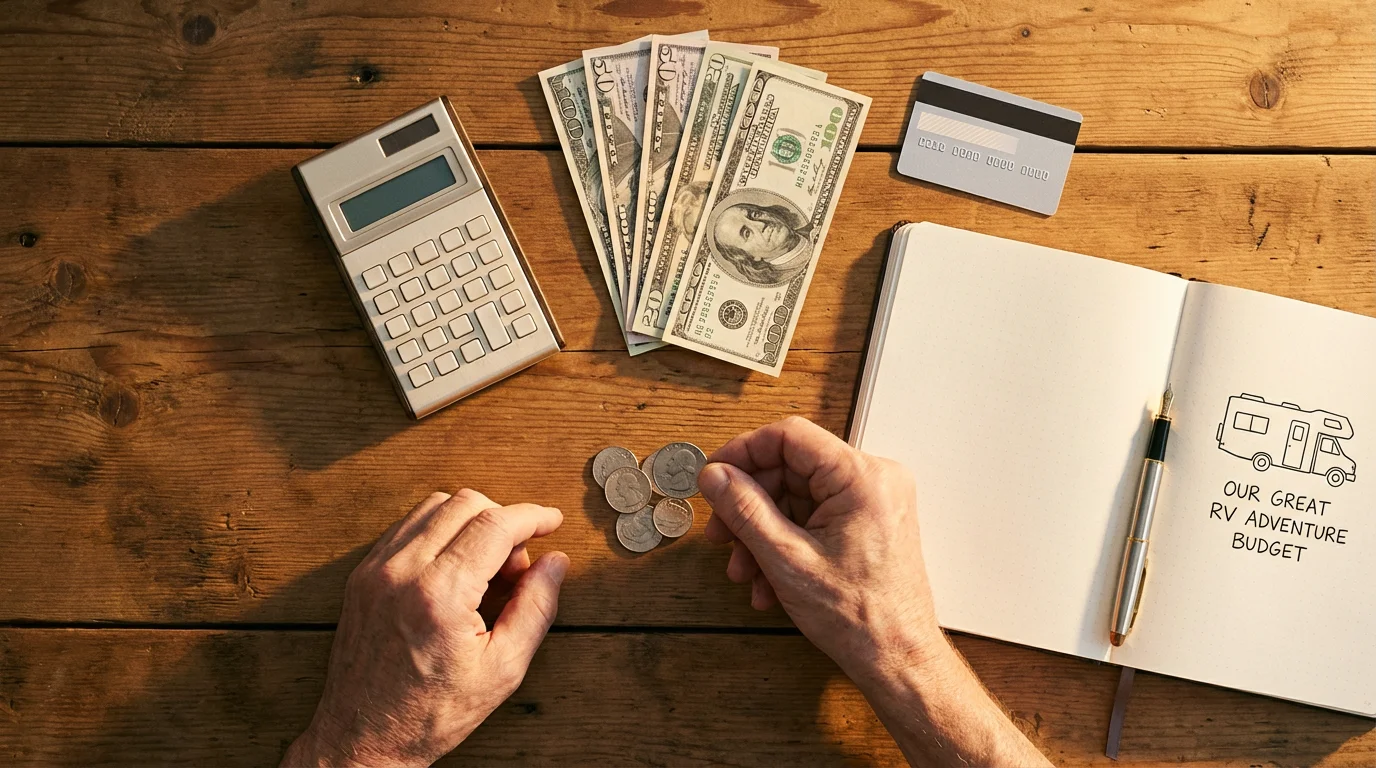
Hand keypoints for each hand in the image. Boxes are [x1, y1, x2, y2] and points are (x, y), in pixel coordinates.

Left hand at [282, 490, 568, 767]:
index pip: (495, 525)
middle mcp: (401, 572)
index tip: (552, 521)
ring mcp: (375, 570)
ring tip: (484, 571)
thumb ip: (536, 608)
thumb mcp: (502, 669)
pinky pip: (408, 526)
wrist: (363, 738)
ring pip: (435, 506)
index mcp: (438, 595)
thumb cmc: (430, 713)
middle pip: (466, 504)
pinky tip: (455, 569)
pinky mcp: (362, 574)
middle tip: (516, 567)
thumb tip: (555, 563)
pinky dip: (440, 532)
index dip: (532, 517)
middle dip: (504, 522)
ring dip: (471, 523)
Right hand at [700, 416, 940, 678]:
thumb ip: (745, 510)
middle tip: (722, 535)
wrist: (897, 659)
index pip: (789, 436)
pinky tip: (768, 579)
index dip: (743, 453)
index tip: (714, 475)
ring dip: (763, 532)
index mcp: (862, 478)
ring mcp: (872, 501)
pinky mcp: (867, 521)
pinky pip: (813, 516)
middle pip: (790, 469)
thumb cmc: (861, 618)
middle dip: (749, 506)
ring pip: (797, 497)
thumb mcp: (786, 559)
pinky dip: (785, 541)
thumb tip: (715, 476)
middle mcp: (874, 480)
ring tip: (746, 570)